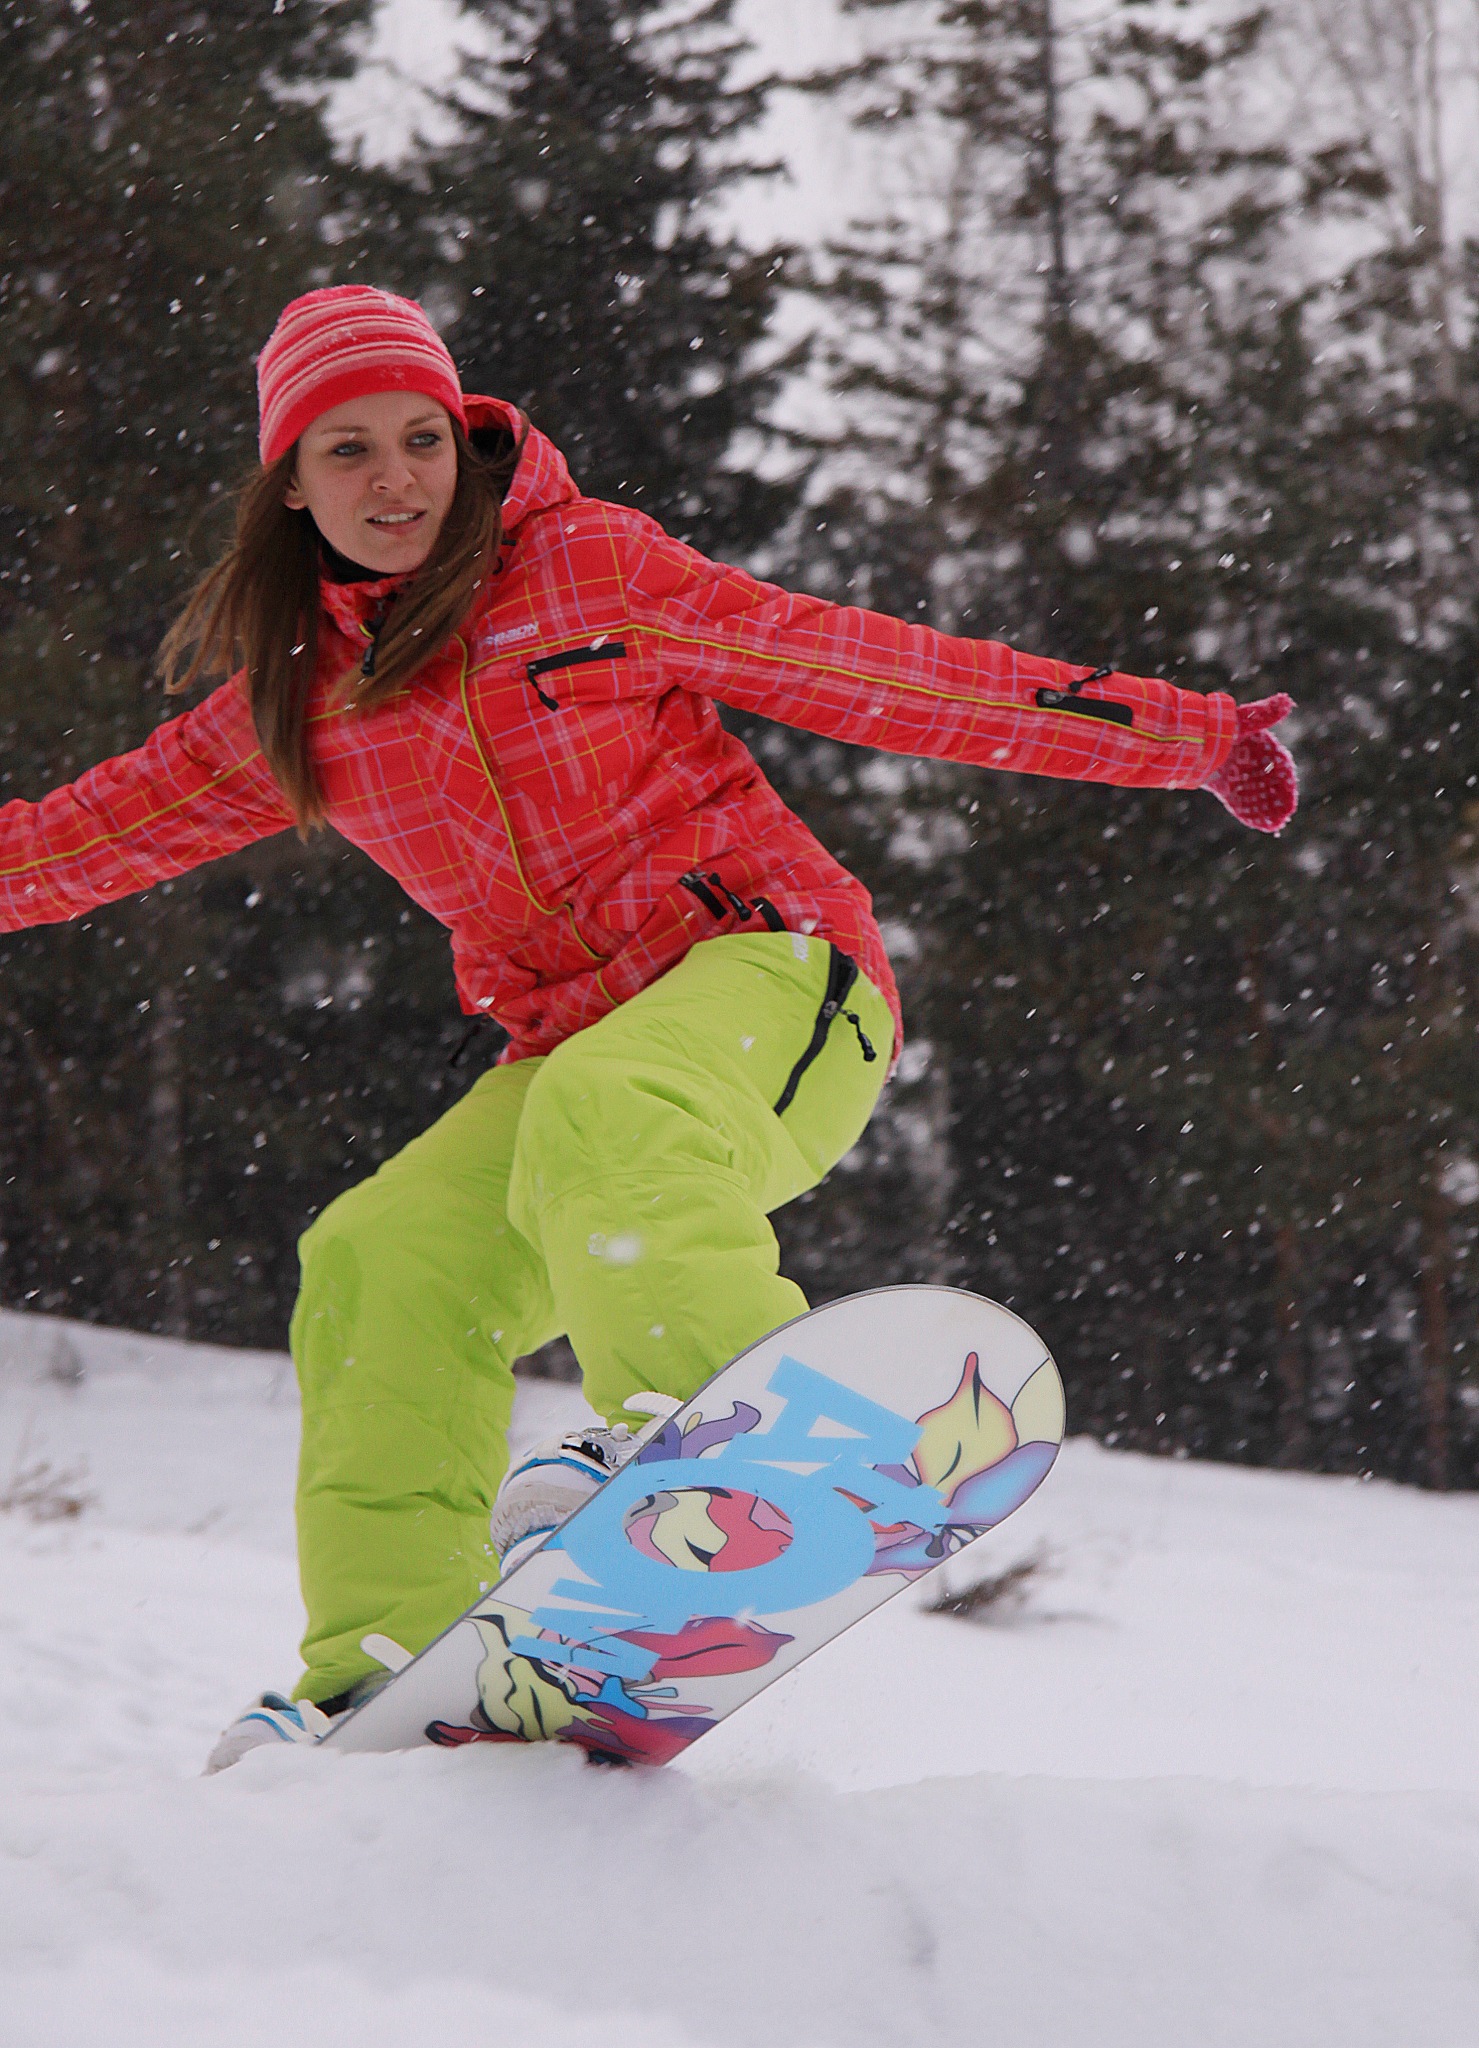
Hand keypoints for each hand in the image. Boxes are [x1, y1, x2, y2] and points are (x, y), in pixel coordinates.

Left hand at [1204, 693, 1296, 832]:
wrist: (1190, 740)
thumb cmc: (1216, 727)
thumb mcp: (1242, 720)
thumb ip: (1263, 714)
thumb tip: (1286, 701)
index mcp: (1259, 745)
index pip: (1277, 761)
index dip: (1284, 775)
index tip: (1290, 786)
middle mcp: (1251, 762)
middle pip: (1268, 781)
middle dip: (1278, 797)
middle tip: (1287, 811)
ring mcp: (1239, 776)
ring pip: (1256, 795)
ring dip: (1268, 808)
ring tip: (1277, 821)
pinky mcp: (1226, 788)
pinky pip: (1241, 802)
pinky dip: (1252, 813)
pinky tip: (1265, 825)